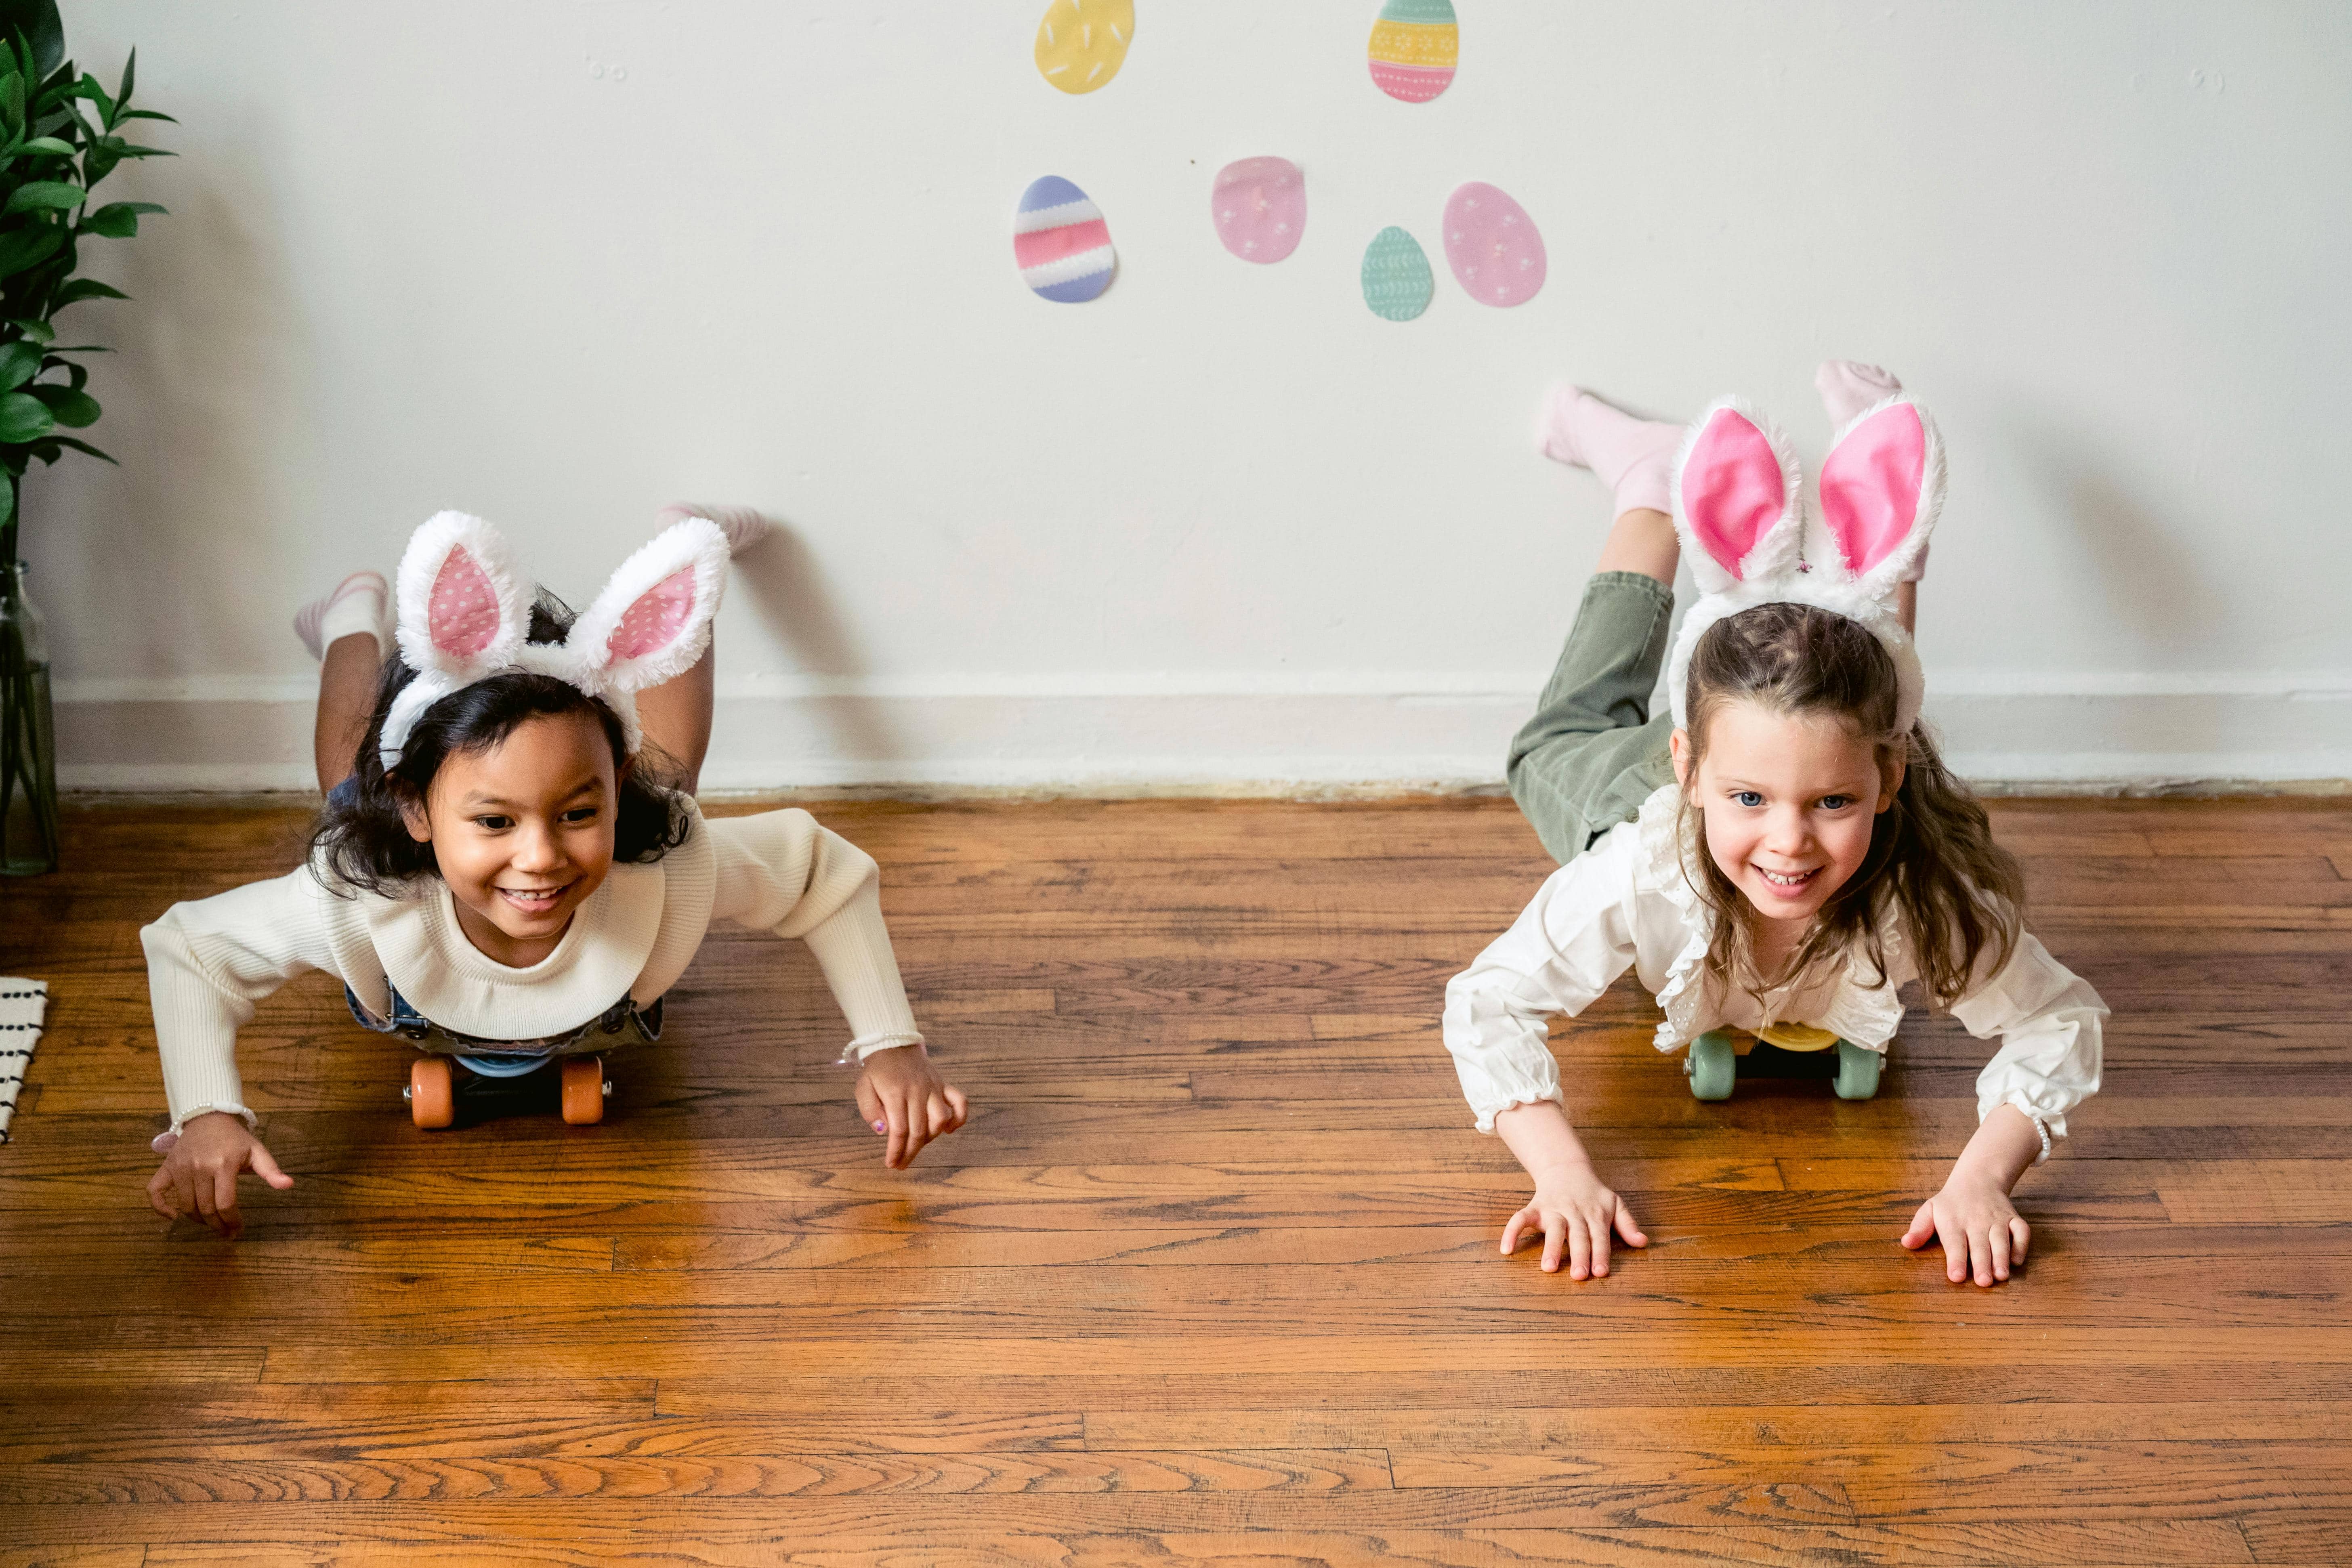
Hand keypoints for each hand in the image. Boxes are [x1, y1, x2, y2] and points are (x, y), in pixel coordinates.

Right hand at [146, 1112, 292, 1237]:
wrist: (209, 1117)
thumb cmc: (235, 1138)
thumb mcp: (257, 1150)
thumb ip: (271, 1170)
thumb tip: (288, 1185)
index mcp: (224, 1165)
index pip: (225, 1203)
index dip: (232, 1221)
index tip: (237, 1230)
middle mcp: (199, 1167)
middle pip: (206, 1208)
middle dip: (217, 1225)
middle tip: (225, 1232)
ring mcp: (180, 1168)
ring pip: (186, 1205)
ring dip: (197, 1220)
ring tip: (210, 1223)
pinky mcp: (166, 1167)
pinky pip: (154, 1191)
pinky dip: (159, 1207)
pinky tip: (172, 1217)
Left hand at [854, 1043, 968, 1169]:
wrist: (894, 1045)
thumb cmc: (877, 1071)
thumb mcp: (863, 1088)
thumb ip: (869, 1110)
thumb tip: (882, 1131)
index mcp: (895, 1093)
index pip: (899, 1130)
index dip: (896, 1151)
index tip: (891, 1164)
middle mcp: (917, 1091)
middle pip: (920, 1130)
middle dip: (910, 1152)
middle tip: (901, 1164)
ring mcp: (933, 1087)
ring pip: (940, 1119)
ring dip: (930, 1138)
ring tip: (917, 1144)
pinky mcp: (943, 1085)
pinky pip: (960, 1101)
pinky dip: (959, 1118)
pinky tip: (949, 1130)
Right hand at [1501, 1162, 1646, 1279]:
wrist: (1567, 1168)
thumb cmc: (1594, 1193)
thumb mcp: (1615, 1204)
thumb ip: (1628, 1224)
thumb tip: (1643, 1242)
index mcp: (1595, 1214)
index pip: (1600, 1237)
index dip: (1600, 1254)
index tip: (1600, 1273)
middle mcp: (1574, 1212)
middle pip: (1578, 1235)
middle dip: (1579, 1255)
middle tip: (1579, 1276)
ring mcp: (1553, 1209)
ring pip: (1552, 1229)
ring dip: (1551, 1247)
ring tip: (1548, 1268)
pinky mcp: (1535, 1208)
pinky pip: (1520, 1219)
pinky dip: (1511, 1232)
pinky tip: (1506, 1250)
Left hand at [1902, 1174, 2029, 1285]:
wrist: (1977, 1178)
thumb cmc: (1950, 1203)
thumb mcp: (1929, 1210)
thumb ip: (1919, 1228)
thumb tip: (1906, 1243)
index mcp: (1953, 1221)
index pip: (1954, 1243)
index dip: (1955, 1260)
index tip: (1956, 1277)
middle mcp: (1976, 1221)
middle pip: (1979, 1245)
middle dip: (1982, 1264)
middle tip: (1983, 1282)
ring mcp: (1997, 1219)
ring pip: (2001, 1239)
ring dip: (2002, 1258)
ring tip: (2002, 1276)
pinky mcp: (2013, 1218)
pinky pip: (2021, 1231)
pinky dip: (2022, 1245)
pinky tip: (2017, 1261)